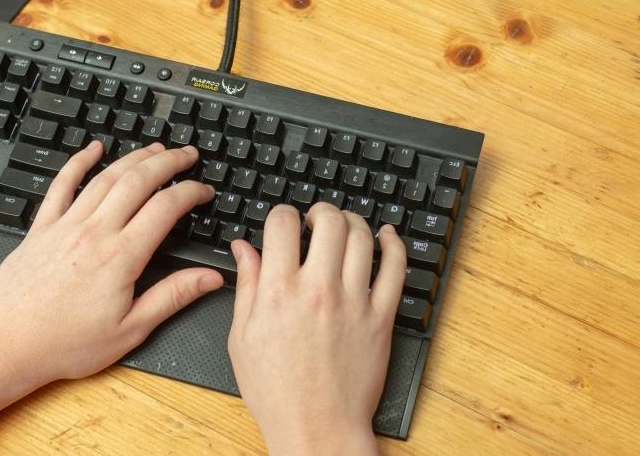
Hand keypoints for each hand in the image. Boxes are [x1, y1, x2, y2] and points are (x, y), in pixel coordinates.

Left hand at [0, 141, 224, 389]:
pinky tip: (92, 149)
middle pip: (138, 181)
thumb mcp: (130, 329)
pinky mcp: (41, 228)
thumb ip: (171, 297)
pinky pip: (61, 185)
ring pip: (105, 177)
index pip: (165, 208)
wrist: (10, 344)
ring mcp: (65, 225)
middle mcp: (94, 232)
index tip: (204, 191)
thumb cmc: (66, 343)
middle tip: (187, 155)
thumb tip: (209, 278)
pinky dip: (78, 162)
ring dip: (133, 158)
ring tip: (154, 149)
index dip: (190, 192)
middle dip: (168, 162)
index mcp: (121, 257)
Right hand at [228, 203, 405, 455]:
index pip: (283, 224)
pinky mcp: (381, 318)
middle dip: (320, 211)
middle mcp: (318, 290)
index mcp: (278, 292)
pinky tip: (386, 237)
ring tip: (344, 227)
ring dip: (353, 221)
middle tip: (316, 219)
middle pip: (329, 221)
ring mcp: (354, 302)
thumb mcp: (242, 337)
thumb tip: (244, 249)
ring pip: (363, 237)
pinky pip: (396, 268)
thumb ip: (247, 286)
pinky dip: (394, 244)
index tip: (283, 222)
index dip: (282, 214)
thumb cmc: (276, 390)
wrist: (316, 427)